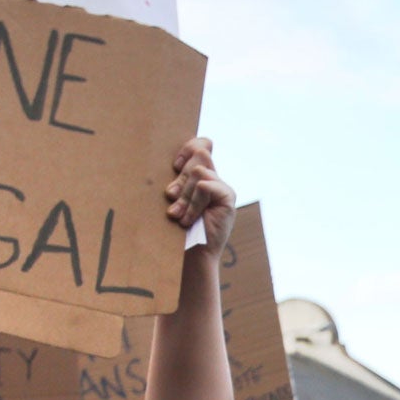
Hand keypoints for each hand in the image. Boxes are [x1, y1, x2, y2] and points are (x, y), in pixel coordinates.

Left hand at [166, 138, 235, 260]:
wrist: (191, 255)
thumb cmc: (177, 229)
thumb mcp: (174, 199)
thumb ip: (178, 180)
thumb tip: (173, 165)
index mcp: (201, 176)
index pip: (202, 144)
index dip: (188, 148)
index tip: (175, 166)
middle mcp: (214, 178)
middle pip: (199, 153)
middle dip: (180, 177)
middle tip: (171, 198)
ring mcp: (223, 187)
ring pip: (199, 170)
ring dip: (185, 194)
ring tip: (178, 214)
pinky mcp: (228, 197)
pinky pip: (204, 186)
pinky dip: (193, 202)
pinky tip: (188, 219)